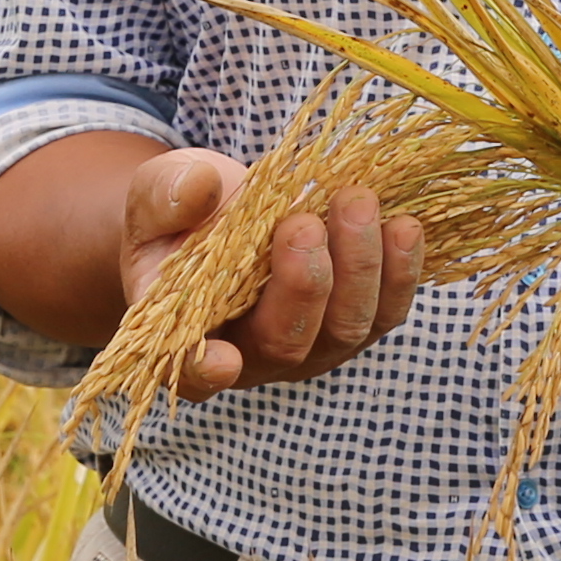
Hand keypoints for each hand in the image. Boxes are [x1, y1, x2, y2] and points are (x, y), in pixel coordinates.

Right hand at [122, 147, 425, 396]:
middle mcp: (252, 355)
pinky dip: (400, 269)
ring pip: (346, 328)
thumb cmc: (181, 215)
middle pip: (287, 344)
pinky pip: (387, 309)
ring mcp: (311, 343)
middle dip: (302, 285)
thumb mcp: (157, 194)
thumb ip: (165, 196)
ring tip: (356, 203)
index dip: (204, 371)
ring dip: (359, 267)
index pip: (191, 371)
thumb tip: (200, 188)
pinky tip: (403, 225)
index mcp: (188, 334)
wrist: (228, 215)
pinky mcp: (354, 319)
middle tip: (303, 223)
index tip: (220, 359)